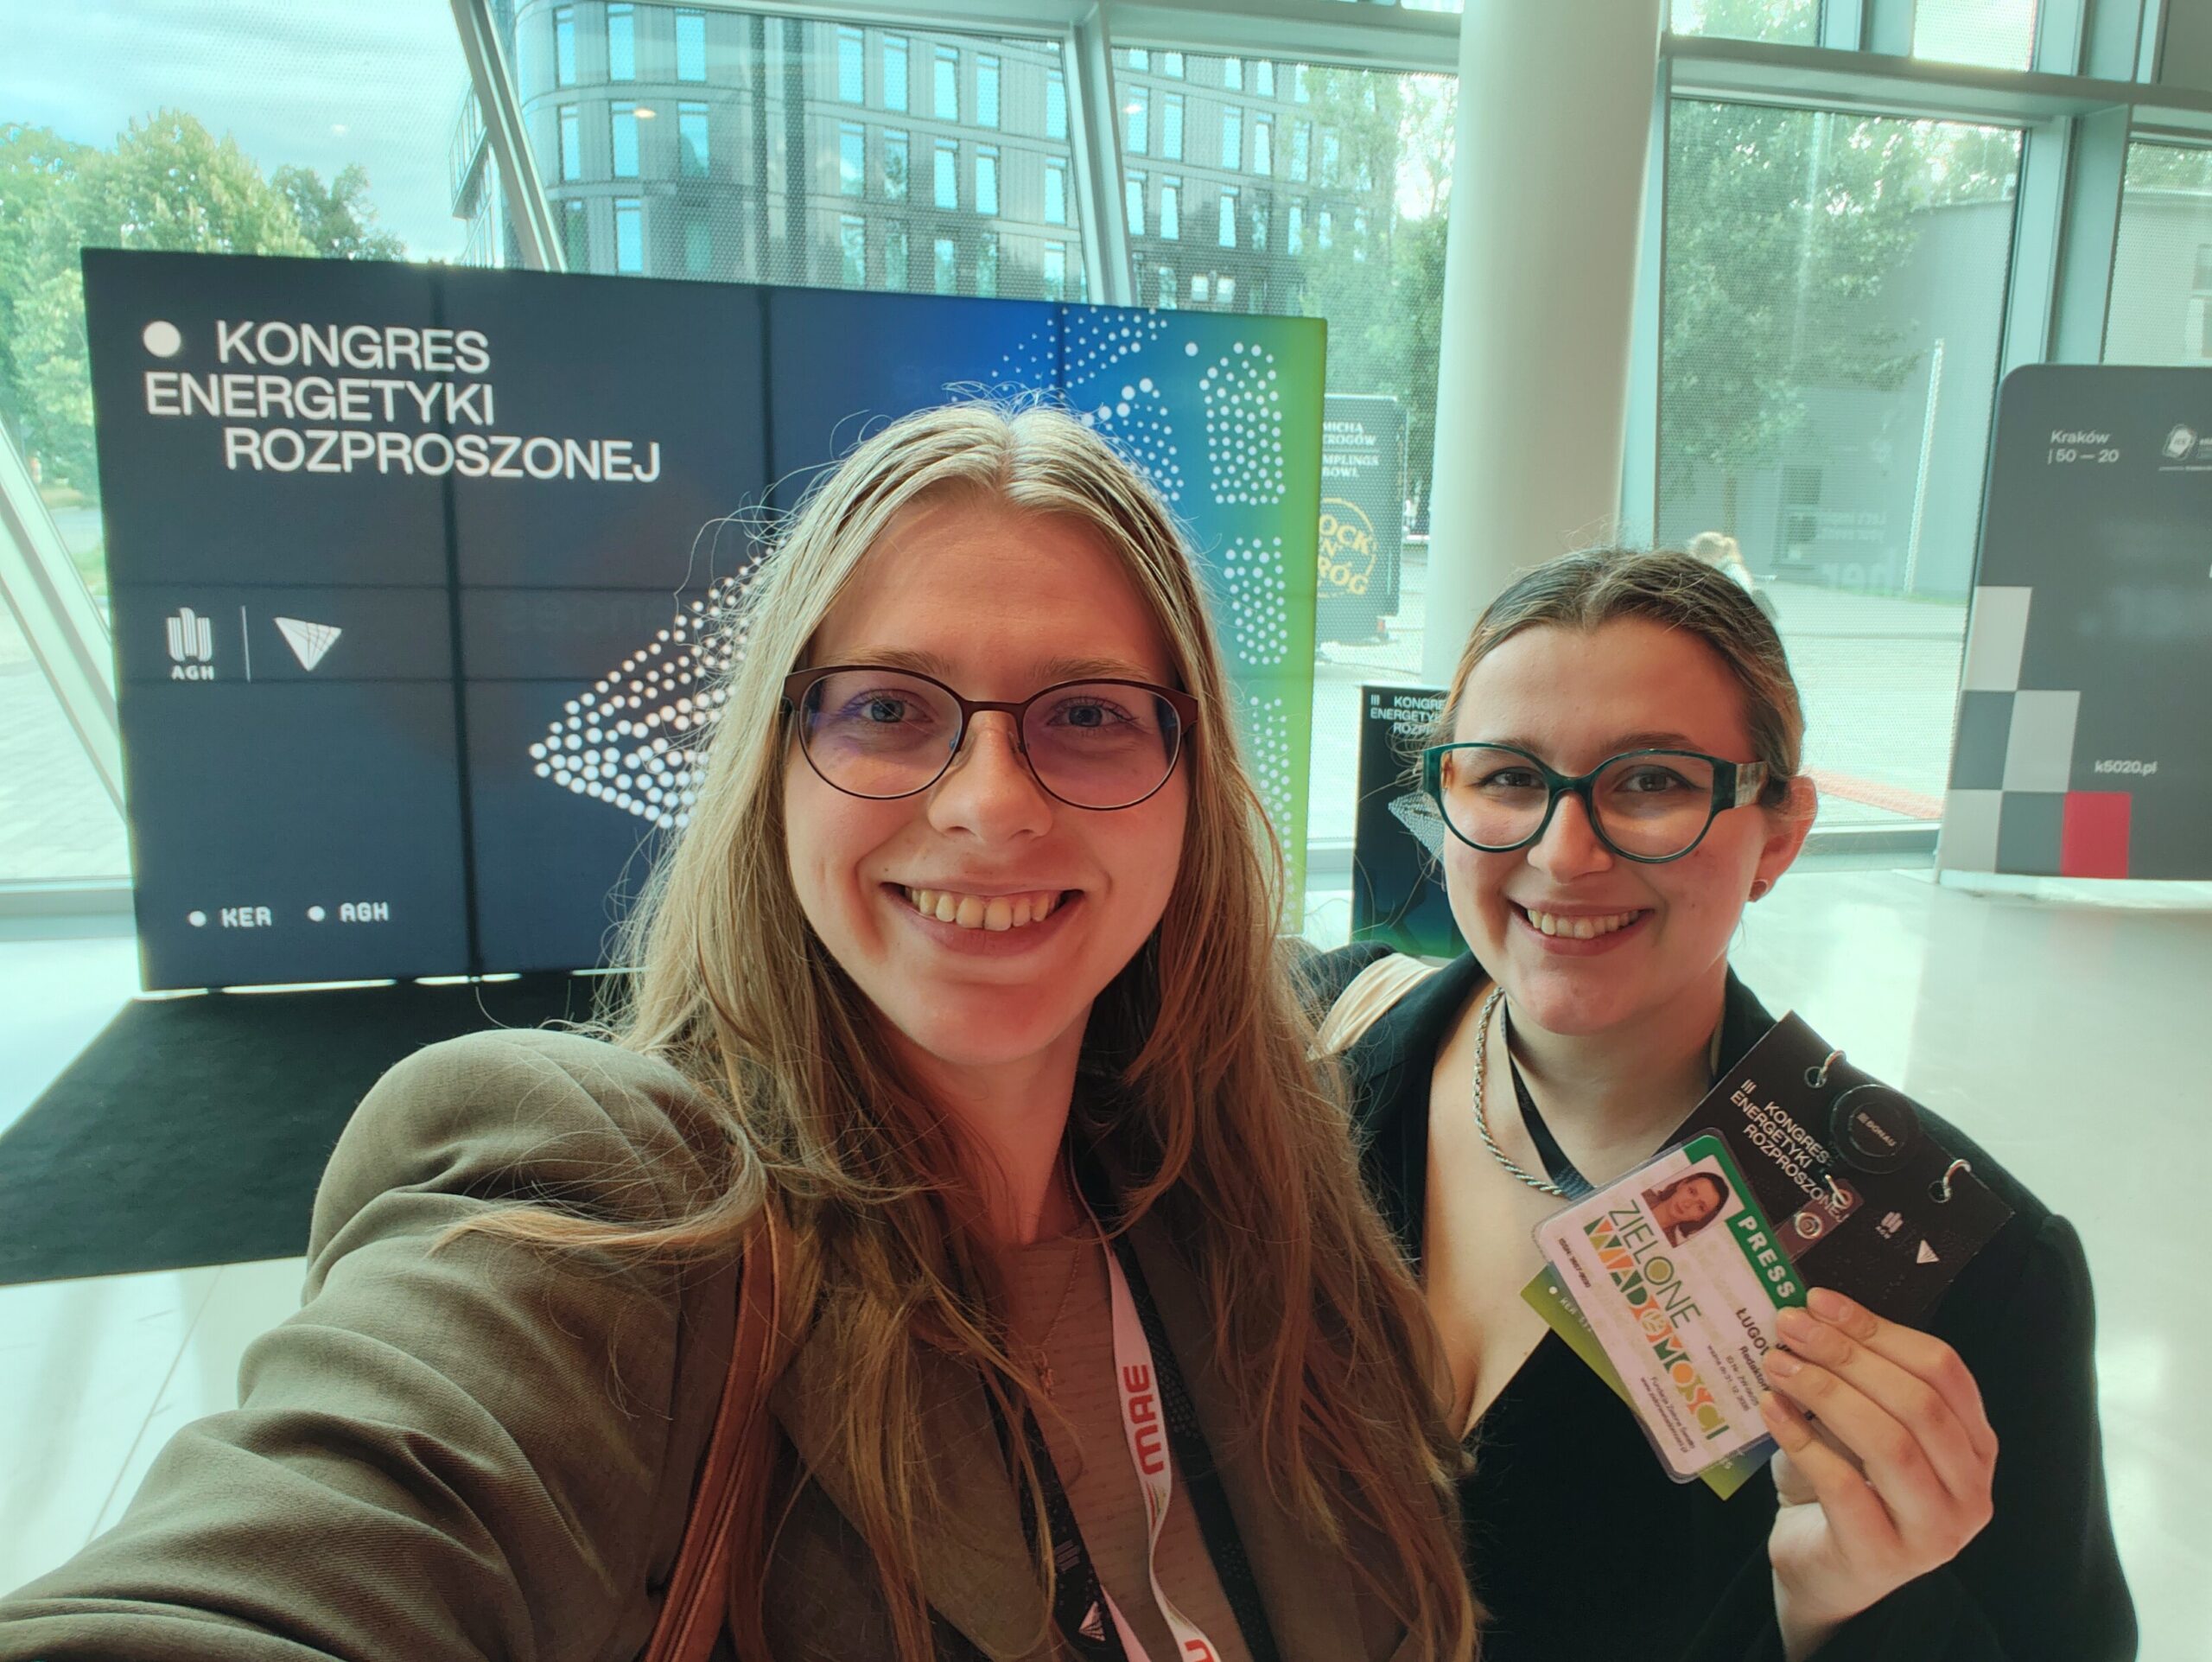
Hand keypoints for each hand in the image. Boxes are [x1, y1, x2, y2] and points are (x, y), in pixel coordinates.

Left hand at [1758, 1288, 1997, 1659]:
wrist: (1821, 1566)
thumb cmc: (1843, 1483)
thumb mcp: (1857, 1423)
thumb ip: (1855, 1377)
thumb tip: (1810, 1311)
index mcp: (1974, 1445)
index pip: (1944, 1370)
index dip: (1881, 1329)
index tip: (1819, 1301)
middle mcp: (1970, 1491)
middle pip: (1918, 1404)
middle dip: (1848, 1355)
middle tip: (1789, 1326)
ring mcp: (1934, 1532)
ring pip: (1891, 1445)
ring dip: (1826, 1393)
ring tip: (1776, 1363)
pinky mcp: (1883, 1558)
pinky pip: (1845, 1488)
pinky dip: (1804, 1441)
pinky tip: (1770, 1409)